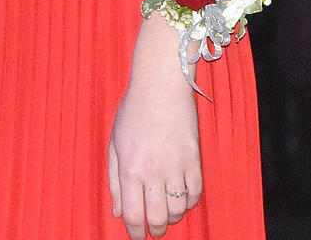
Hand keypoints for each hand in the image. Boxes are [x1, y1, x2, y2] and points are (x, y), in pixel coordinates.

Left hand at [108, 31, 201, 238]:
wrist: (160, 86)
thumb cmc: (133, 111)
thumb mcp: (115, 142)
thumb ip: (114, 180)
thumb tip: (116, 212)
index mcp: (130, 168)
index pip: (132, 214)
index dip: (134, 232)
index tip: (136, 236)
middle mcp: (153, 172)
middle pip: (158, 219)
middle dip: (155, 230)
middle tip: (153, 229)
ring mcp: (176, 167)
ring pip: (178, 210)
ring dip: (172, 217)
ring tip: (166, 211)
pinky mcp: (194, 161)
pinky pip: (195, 195)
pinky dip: (189, 202)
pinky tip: (181, 197)